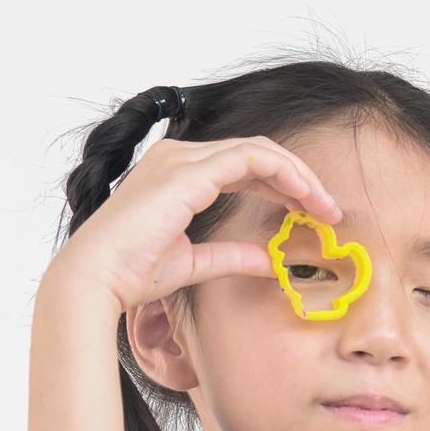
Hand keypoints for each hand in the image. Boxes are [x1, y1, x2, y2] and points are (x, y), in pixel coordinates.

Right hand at [48, 135, 340, 314]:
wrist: (99, 279)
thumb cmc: (134, 273)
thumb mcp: (197, 263)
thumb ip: (233, 256)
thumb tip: (271, 261)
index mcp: (178, 174)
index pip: (245, 167)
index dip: (284, 187)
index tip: (313, 215)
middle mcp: (179, 157)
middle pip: (258, 154)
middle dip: (300, 180)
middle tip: (330, 211)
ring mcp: (183, 159)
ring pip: (260, 151)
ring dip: (300, 176)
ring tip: (325, 207)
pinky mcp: (189, 171)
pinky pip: (252, 158)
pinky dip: (284, 173)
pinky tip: (305, 197)